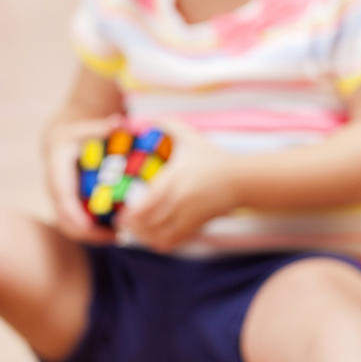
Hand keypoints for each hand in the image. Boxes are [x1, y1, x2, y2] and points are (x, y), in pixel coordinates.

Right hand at [44, 115, 122, 244]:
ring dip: (92, 236)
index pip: (62, 195)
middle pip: (65, 219)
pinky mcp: (68, 207)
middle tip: (115, 236)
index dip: (74, 212)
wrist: (58, 142)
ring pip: (70, 226)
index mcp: (56, 171)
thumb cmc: (75, 134)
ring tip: (117, 237)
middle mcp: (55, 190)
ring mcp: (60, 201)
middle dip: (88, 232)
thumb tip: (118, 122)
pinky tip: (114, 232)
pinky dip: (94, 232)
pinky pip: (77, 226)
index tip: (90, 224)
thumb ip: (101, 127)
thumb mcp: (85, 128)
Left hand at [118, 120, 239, 251]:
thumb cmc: (212, 157)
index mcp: (174, 180)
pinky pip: (174, 242)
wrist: (240, 178)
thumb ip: (169, 125)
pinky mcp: (197, 226)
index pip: (145, 205)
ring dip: (143, 237)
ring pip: (159, 236)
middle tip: (121, 223)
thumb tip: (147, 118)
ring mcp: (189, 215)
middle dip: (132, 226)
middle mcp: (180, 200)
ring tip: (134, 232)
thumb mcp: (191, 138)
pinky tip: (151, 237)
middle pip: (148, 223)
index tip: (120, 211)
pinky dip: (159, 243)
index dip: (129, 213)